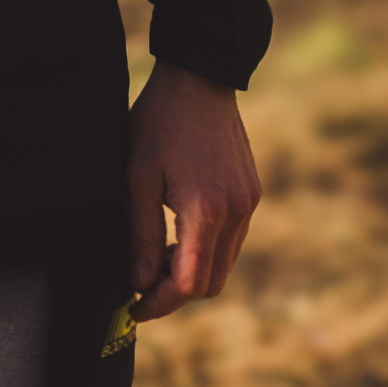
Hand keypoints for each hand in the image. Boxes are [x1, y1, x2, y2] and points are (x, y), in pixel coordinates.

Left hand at [125, 59, 260, 321]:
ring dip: (192, 271)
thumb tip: (139, 282)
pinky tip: (179, 232)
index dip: (160, 303)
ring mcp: (249, 203)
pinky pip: (232, 239)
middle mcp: (235, 212)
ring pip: (224, 264)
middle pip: (211, 283)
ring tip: (156, 257)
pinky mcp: (252, 193)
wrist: (199, 79)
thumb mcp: (137, 177)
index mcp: (205, 210)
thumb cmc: (159, 123)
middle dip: (176, 293)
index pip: (188, 284)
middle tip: (141, 284)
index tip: (134, 307)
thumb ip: (140, 234)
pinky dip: (207, 249)